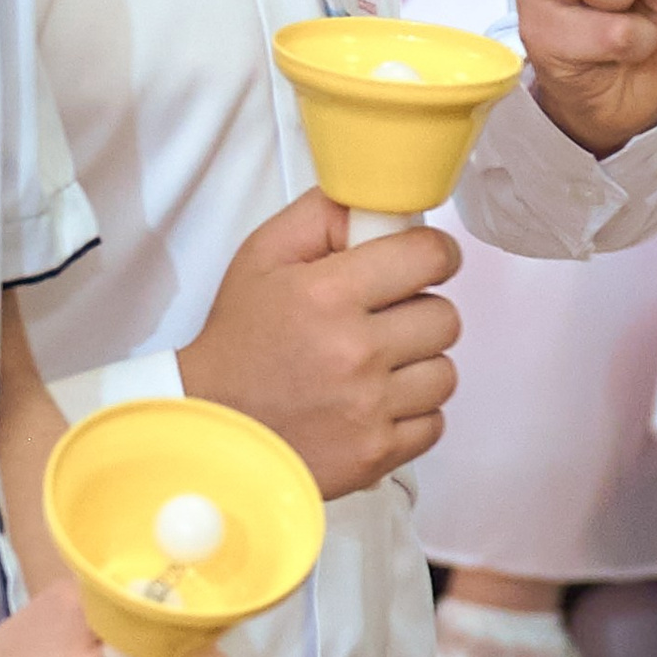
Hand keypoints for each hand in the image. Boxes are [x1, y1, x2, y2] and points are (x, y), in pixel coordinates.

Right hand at [180, 190, 460, 497]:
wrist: (211, 431)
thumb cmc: (240, 342)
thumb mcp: (263, 257)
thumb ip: (322, 216)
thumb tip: (380, 201)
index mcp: (328, 294)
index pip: (429, 256)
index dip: (433, 253)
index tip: (423, 262)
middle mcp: (355, 352)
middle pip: (445, 317)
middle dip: (421, 312)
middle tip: (386, 320)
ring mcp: (368, 409)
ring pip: (445, 372)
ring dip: (418, 366)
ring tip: (377, 366)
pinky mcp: (376, 455)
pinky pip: (434, 423)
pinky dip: (412, 414)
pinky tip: (375, 404)